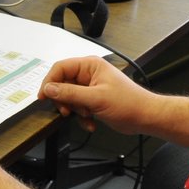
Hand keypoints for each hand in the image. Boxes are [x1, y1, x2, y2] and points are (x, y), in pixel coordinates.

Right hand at [38, 56, 155, 134]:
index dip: (49, 82)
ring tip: (86, 116)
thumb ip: (69, 93)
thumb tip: (48, 88)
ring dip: (75, 111)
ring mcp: (90, 87)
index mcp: (90, 65)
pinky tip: (91, 122)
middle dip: (65, 101)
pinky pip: (77, 107)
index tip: (43, 97)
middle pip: (62, 84)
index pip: (60, 68)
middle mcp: (88, 74)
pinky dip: (81, 117)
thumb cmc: (128, 103)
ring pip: (69, 98)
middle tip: (67, 112)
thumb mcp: (95, 98)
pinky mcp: (92, 100)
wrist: (145, 117)